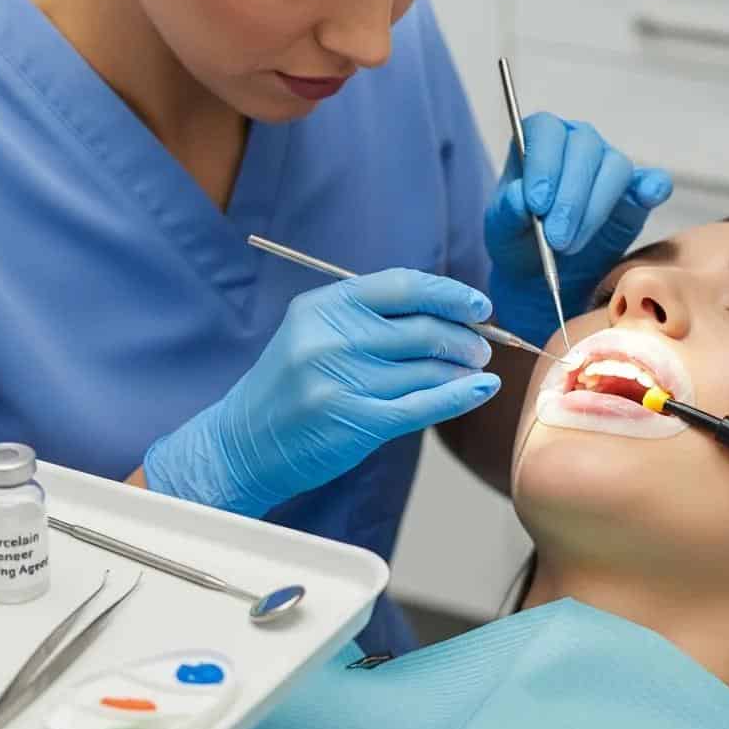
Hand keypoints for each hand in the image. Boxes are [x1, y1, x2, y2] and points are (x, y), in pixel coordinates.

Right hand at [143, 270, 500, 516]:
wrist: (244, 442)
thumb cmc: (292, 383)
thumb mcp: (317, 332)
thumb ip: (372, 317)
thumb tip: (449, 313)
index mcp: (325, 306)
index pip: (403, 286)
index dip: (449, 293)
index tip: (479, 306)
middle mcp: (332, 338)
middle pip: (422, 328)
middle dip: (465, 337)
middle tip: (483, 346)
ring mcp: (342, 381)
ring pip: (428, 368)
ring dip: (463, 368)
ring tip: (476, 369)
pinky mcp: (356, 422)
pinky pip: (423, 405)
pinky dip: (460, 395)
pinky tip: (481, 389)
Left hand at [485, 113, 671, 346]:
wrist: (540, 273)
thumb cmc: (517, 240)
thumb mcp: (501, 231)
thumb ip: (507, 212)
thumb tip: (522, 197)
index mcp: (538, 140)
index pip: (545, 130)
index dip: (543, 163)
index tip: (536, 204)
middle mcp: (576, 144)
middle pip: (583, 147)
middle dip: (570, 197)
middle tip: (555, 238)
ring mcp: (609, 166)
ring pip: (614, 168)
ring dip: (595, 209)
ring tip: (570, 246)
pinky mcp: (635, 193)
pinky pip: (653, 181)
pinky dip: (653, 187)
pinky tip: (647, 198)